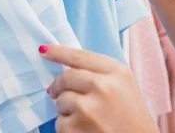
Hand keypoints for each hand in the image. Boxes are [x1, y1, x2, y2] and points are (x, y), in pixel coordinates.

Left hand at [41, 45, 157, 132]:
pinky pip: (60, 123)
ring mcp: (90, 108)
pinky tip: (84, 131)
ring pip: (60, 101)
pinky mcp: (79, 128)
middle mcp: (104, 87)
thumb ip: (99, 72)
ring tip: (84, 118)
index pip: (79, 56)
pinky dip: (67, 128)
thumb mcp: (124, 85)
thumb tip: (64, 68)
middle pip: (66, 77)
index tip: (43, 50)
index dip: (58, 52)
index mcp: (117, 72)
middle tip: (58, 93)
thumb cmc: (130, 117)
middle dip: (59, 86)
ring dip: (65, 110)